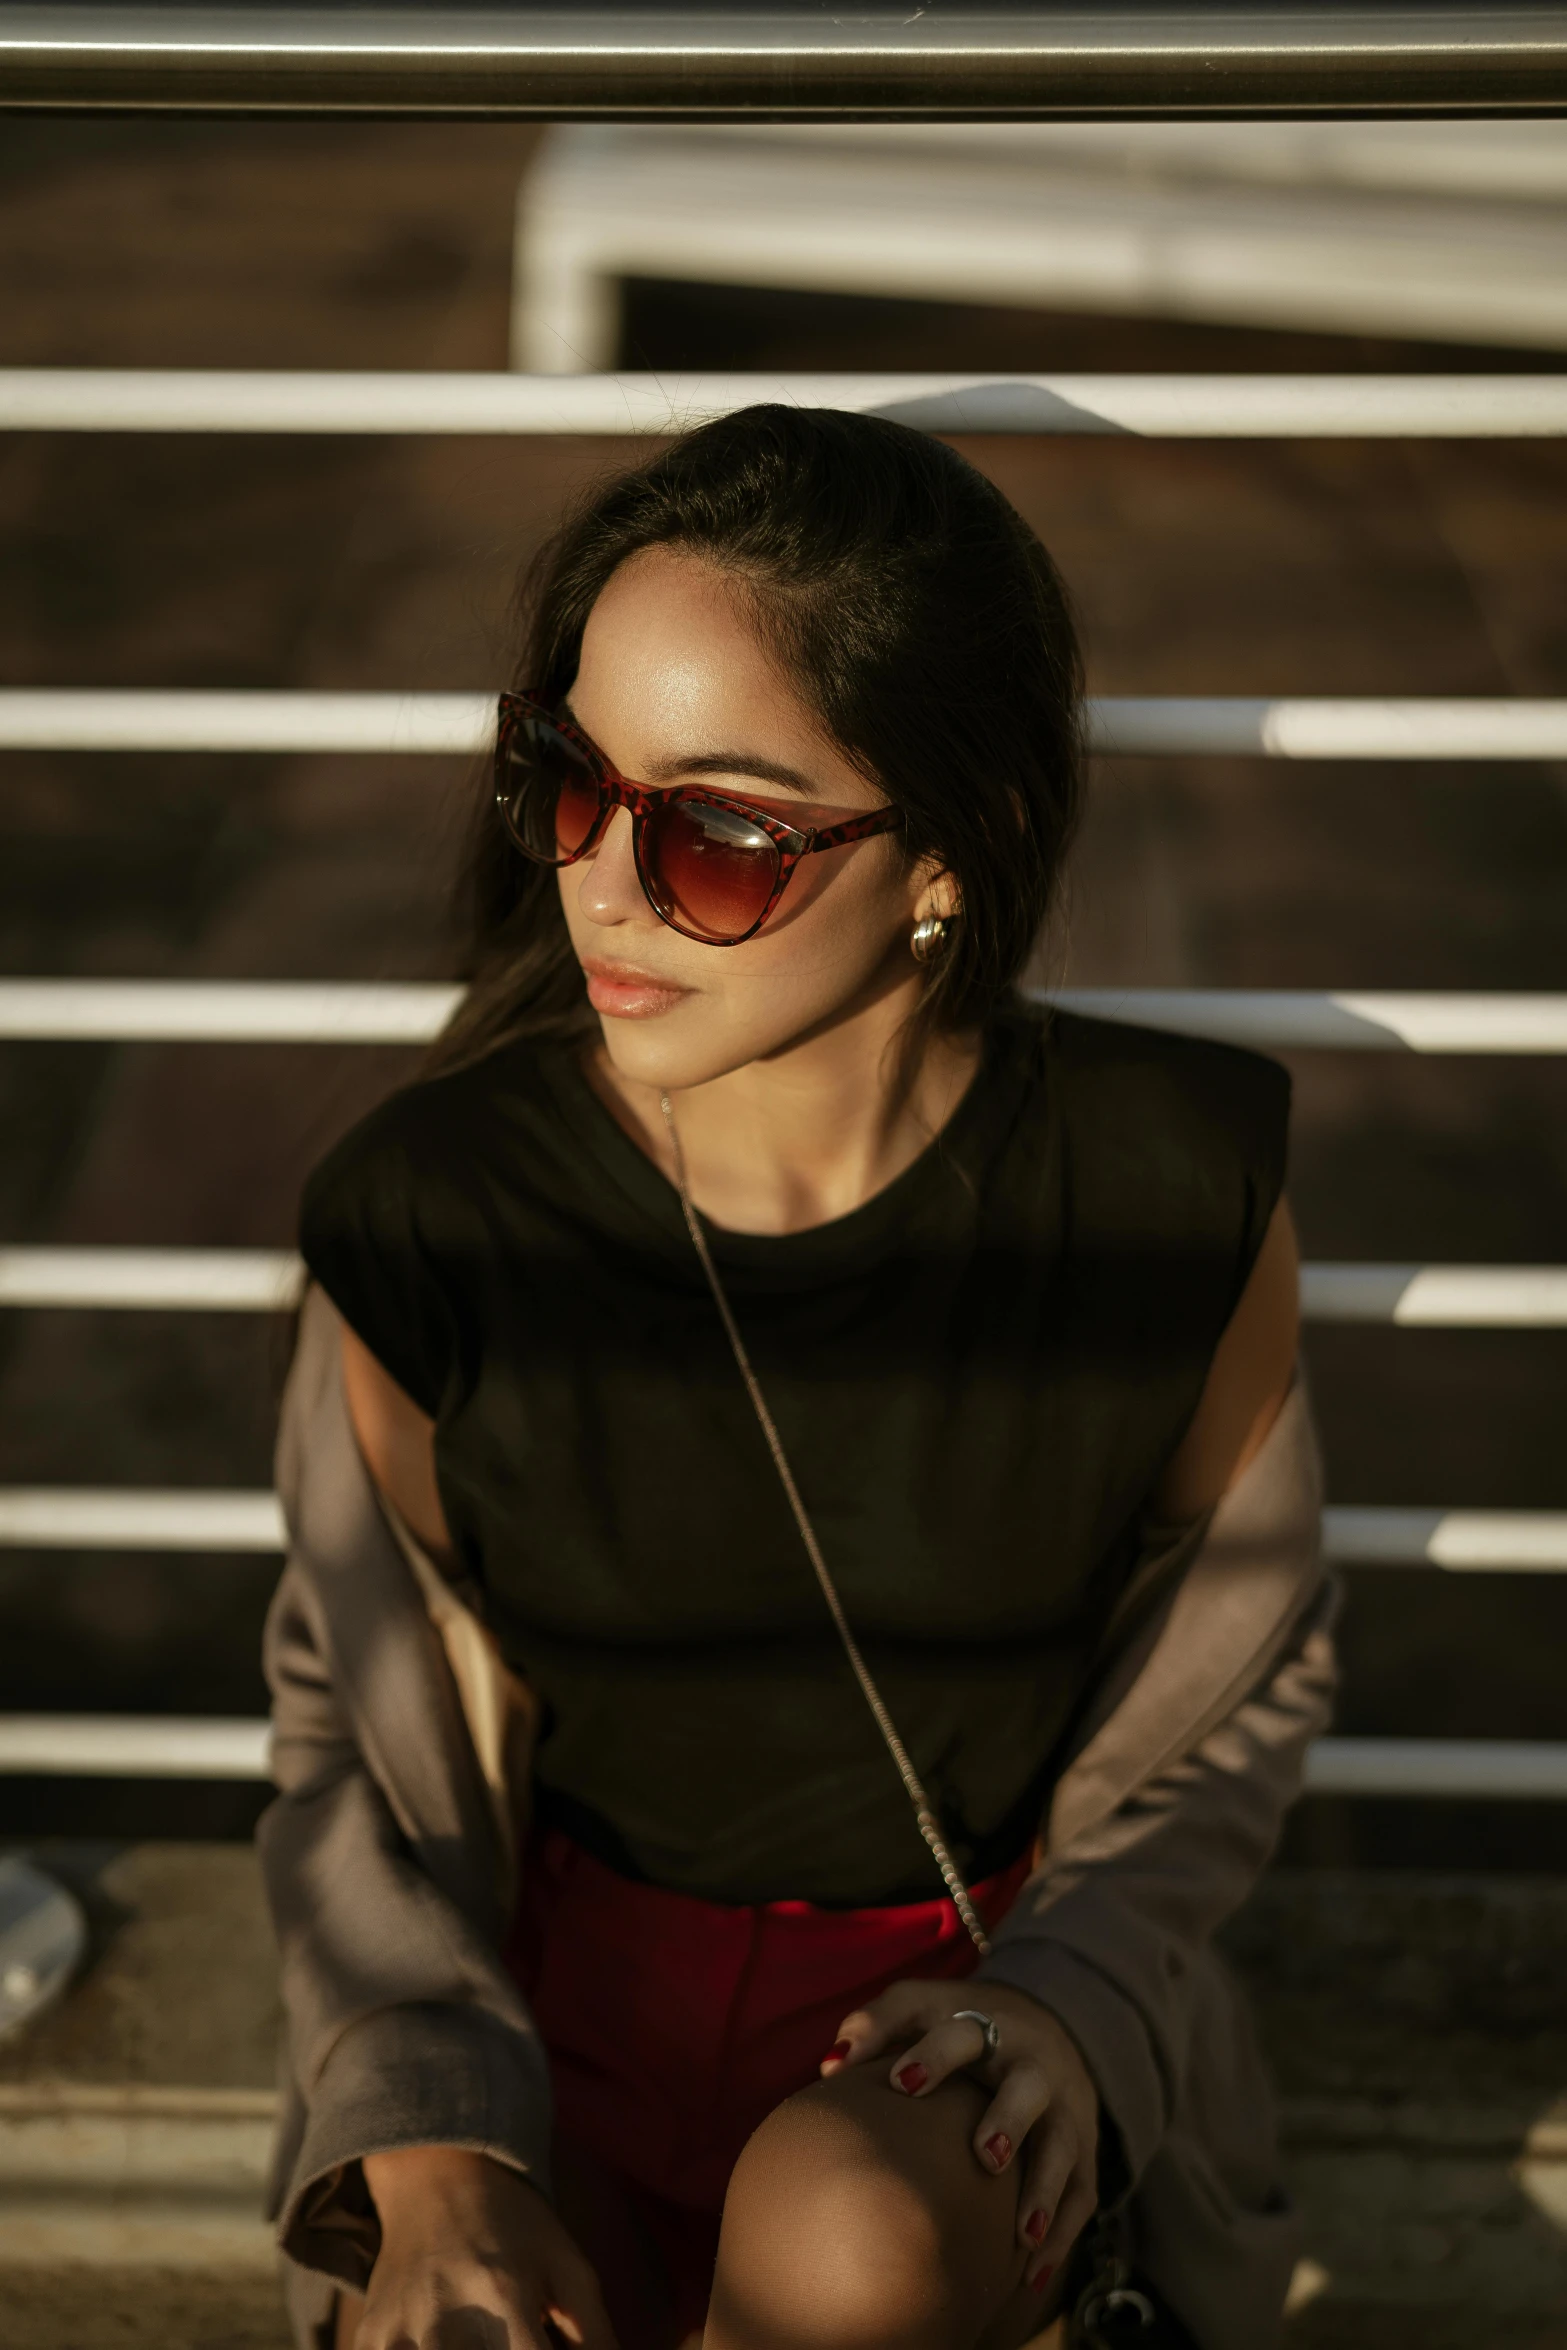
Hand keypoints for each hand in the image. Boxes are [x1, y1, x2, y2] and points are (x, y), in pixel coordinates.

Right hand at [353, 2145, 617, 2349]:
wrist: (436, 2177)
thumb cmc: (514, 2225)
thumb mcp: (568, 2266)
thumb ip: (596, 2336)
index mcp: (503, 2297)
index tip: (548, 2349)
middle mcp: (446, 2319)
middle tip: (519, 2339)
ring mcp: (398, 2334)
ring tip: (489, 2337)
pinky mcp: (369, 2341)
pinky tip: (447, 2338)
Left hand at [822, 1980, 1098, 2289]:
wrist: (1046, 2026)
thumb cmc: (959, 2027)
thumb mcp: (921, 2006)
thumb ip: (877, 2025)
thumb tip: (830, 2068)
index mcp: (988, 2025)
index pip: (962, 2032)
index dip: (933, 2056)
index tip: (902, 2084)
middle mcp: (1032, 2064)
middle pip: (1028, 2087)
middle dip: (1011, 2119)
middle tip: (987, 2157)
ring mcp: (1064, 2107)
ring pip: (1063, 2145)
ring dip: (1046, 2188)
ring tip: (1023, 2235)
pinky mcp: (1083, 2147)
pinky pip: (1082, 2192)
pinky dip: (1063, 2233)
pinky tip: (1033, 2273)